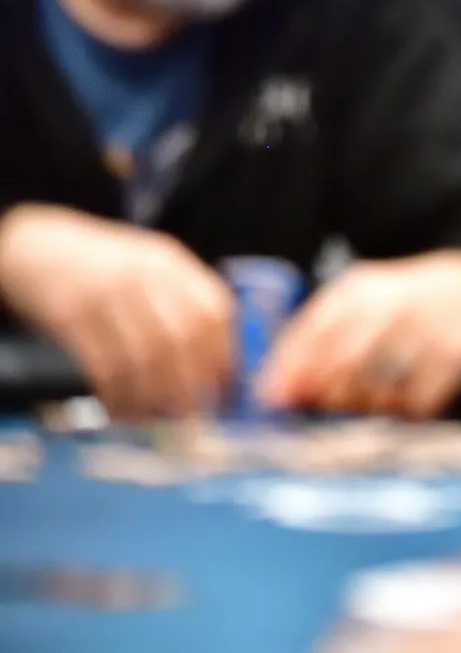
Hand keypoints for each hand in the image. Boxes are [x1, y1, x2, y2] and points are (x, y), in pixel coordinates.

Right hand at [0, 204, 232, 418]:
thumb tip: (217, 361)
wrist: (36, 244)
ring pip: (145, 355)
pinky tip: (121, 407)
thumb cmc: (102, 266)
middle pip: (183, 337)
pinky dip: (118, 394)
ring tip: (158, 416)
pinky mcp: (70, 315)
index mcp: (169, 263)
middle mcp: (142, 275)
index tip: (224, 386)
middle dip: (193, 382)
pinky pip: (104, 364)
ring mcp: (105, 293)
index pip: (214, 309)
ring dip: (155, 395)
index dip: (224, 353)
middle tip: (194, 412)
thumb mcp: (148, 266)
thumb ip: (183, 299)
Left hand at [257, 251, 460, 417]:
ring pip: (381, 388)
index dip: (289, 371)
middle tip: (328, 406)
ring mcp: (429, 328)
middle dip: (327, 394)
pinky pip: (419, 400)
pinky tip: (404, 401)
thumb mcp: (353, 306)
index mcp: (358, 290)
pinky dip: (405, 410)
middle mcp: (394, 304)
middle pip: (345, 362)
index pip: (314, 331)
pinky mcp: (458, 352)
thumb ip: (310, 343)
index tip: (275, 401)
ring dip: (366, 406)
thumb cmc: (398, 304)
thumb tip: (272, 394)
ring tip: (369, 400)